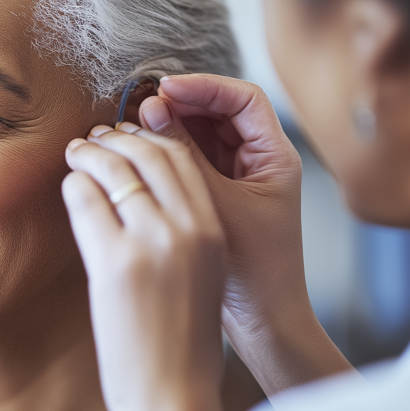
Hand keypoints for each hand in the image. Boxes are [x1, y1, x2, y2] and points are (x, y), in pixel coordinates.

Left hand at [63, 126, 226, 410]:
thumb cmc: (181, 346)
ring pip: (116, 169)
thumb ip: (180, 238)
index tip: (127, 137)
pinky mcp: (115, 263)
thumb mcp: (198, 280)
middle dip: (118, 138)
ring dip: (91, 153)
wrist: (172, 398)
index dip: (151, 139)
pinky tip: (70, 187)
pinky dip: (74, 185)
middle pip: (150, 154)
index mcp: (213, 233)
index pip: (183, 161)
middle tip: (94, 138)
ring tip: (76, 152)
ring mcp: (152, 244)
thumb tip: (140, 202)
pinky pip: (86, 200)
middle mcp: (188, 231)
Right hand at [140, 74, 351, 393]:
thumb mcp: (214, 206)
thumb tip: (151, 109)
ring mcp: (240, 180)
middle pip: (220, 113)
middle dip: (181, 105)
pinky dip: (169, 154)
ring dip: (171, 128)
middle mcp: (261, 162)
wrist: (264, 323)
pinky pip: (194, 161)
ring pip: (204, 136)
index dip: (203, 87)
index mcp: (276, 157)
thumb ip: (184, 156)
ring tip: (134, 130)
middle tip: (140, 109)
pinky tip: (141, 156)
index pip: (243, 98)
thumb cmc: (254, 271)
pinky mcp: (221, 199)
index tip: (164, 90)